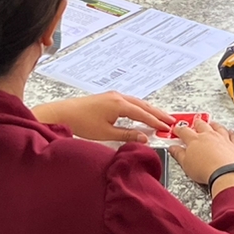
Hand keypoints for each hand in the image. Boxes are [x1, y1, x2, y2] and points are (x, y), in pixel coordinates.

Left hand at [34, 92, 172, 142]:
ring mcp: (113, 96)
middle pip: (143, 106)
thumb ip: (127, 135)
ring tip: (160, 117)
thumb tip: (143, 137)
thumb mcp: (106, 133)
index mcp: (119, 104)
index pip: (144, 114)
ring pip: (137, 103)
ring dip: (149, 110)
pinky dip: (139, 108)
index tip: (167, 127)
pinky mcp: (108, 98)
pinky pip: (129, 102)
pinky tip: (141, 113)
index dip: (156, 122)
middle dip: (158, 114)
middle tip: (170, 121)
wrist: (63, 113)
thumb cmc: (81, 122)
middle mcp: (118, 97)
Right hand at [169, 119, 233, 186]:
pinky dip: (230, 132)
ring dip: (213, 124)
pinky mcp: (233, 144)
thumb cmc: (205, 169)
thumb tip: (173, 148)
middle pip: (201, 125)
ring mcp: (222, 138)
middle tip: (194, 123)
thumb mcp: (185, 164)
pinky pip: (232, 135)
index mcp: (194, 140)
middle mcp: (209, 135)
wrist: (225, 173)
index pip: (184, 131)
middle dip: (196, 123)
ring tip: (211, 123)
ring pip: (217, 127)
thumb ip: (178, 154)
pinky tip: (230, 131)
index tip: (177, 129)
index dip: (179, 129)